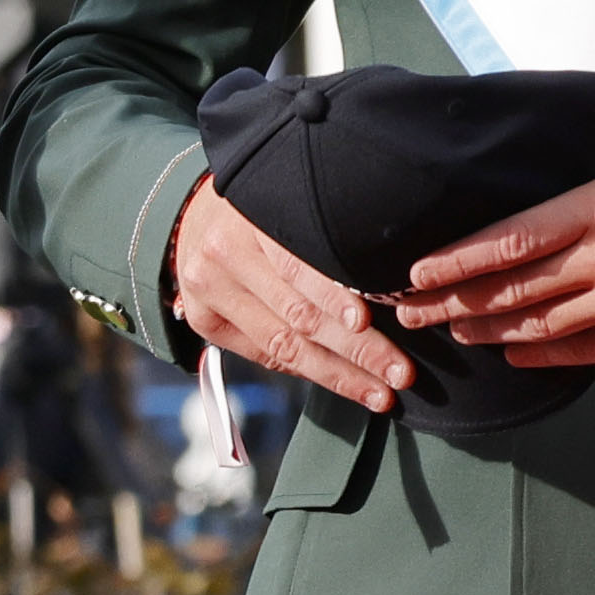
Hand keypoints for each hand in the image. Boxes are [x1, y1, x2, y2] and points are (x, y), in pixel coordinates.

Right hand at [165, 175, 411, 419]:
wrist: (196, 216)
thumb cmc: (265, 210)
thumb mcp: (295, 203)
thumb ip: (330, 236)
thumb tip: (392, 289)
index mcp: (253, 214)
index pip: (298, 266)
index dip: (334, 297)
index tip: (368, 323)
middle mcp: (224, 251)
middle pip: (297, 313)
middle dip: (356, 349)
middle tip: (398, 373)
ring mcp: (208, 288)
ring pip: (283, 343)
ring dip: (337, 373)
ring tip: (378, 392)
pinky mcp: (203, 319)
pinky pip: (264, 353)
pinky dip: (306, 370)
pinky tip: (340, 380)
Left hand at [400, 175, 594, 375]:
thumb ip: (566, 206)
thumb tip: (496, 227)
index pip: (509, 237)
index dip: (456, 260)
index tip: (416, 272)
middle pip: (511, 287)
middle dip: (451, 301)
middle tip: (409, 310)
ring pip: (535, 324)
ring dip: (485, 329)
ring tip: (452, 328)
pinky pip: (573, 351)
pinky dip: (533, 353)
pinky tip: (507, 350)